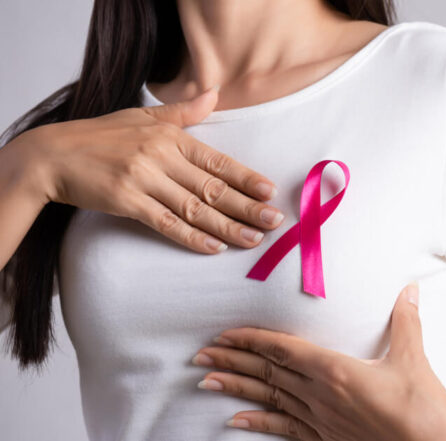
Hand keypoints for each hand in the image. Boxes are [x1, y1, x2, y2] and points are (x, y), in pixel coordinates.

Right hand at [21, 86, 284, 252]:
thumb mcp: (143, 117)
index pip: (218, 161)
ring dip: (227, 227)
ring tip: (253, 240)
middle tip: (274, 222)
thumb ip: (183, 112)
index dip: (246, 178)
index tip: (270, 193)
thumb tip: (214, 94)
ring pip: (195, 208)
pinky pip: (166, 223)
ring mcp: (144, 179)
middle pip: (213, 187)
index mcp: (171, 137)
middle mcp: (161, 156)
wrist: (52, 155)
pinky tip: (213, 248)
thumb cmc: (100, 136)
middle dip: (247, 207)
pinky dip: (191, 237)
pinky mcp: (127, 201)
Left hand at [191, 283, 445, 440]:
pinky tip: (235, 420)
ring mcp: (320, 419)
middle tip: (200, 353)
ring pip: (269, 398)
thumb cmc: (422, 407)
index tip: (225, 334)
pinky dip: (258, 423)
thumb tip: (408, 288)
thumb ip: (405, 319)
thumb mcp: (412, 356)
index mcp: (336, 370)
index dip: (251, 340)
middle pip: (267, 372)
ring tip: (206, 379)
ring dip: (236, 386)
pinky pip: (284, 429)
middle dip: (232, 360)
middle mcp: (320, 395)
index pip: (283, 350)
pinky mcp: (326, 438)